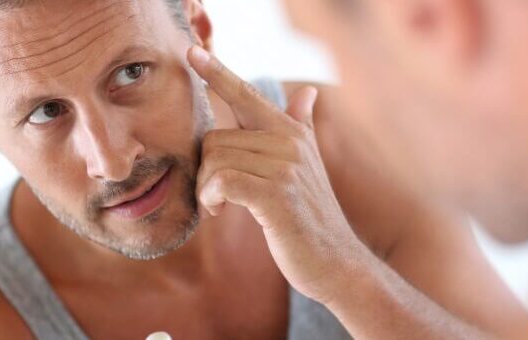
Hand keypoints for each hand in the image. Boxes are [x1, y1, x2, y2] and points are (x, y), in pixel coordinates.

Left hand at [188, 46, 369, 301]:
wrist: (336, 261)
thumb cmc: (311, 215)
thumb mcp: (308, 165)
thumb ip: (303, 126)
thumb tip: (307, 92)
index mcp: (290, 131)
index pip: (245, 93)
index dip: (216, 72)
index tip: (191, 52)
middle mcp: (289, 141)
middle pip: (214, 138)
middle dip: (205, 171)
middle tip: (215, 195)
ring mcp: (284, 166)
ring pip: (214, 161)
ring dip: (206, 190)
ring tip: (219, 206)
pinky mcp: (276, 194)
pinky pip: (221, 182)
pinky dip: (211, 199)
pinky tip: (218, 211)